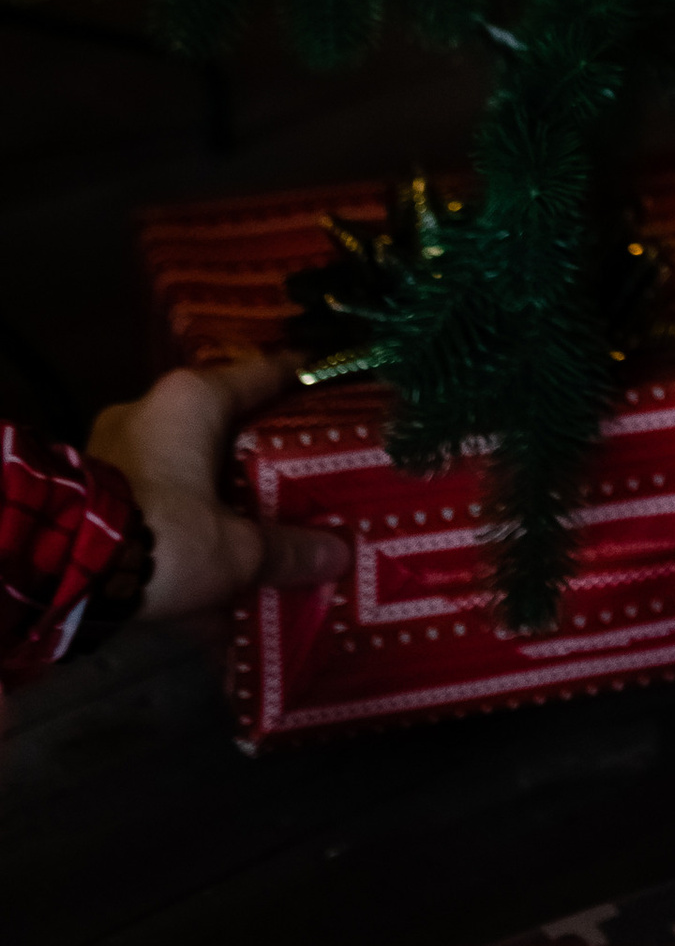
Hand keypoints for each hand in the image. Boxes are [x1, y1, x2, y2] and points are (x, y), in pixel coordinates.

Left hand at [85, 356, 348, 622]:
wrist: (65, 571)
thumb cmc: (167, 534)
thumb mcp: (237, 550)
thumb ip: (287, 549)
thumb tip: (338, 555)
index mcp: (194, 400)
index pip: (264, 374)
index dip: (303, 381)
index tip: (332, 385)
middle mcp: (149, 408)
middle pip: (220, 422)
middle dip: (255, 453)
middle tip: (297, 473)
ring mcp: (111, 446)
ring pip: (181, 461)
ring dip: (211, 491)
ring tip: (249, 524)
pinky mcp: (89, 487)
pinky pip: (150, 495)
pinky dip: (176, 520)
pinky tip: (201, 561)